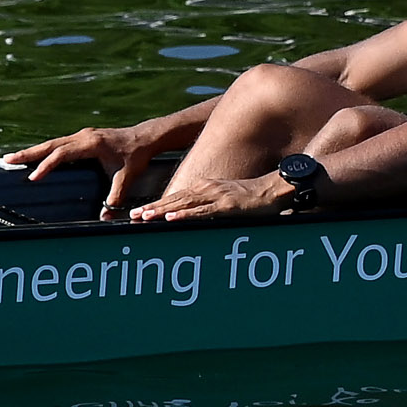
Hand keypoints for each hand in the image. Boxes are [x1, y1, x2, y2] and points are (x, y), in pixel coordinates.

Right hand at [4, 125, 158, 210]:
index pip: (62, 154)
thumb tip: (106, 217)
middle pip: (50, 145)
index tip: (33, 178)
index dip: (46, 166)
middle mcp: (83, 136)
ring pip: (52, 144)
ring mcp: (81, 136)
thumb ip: (116, 196)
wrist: (144, 137)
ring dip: (33, 151)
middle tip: (7, 160)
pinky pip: (58, 145)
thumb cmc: (136, 155)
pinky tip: (33, 158)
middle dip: (28, 153)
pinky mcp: (81, 138)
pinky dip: (44, 151)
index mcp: (91, 143)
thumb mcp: (128, 176)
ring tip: (13, 158)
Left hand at [129, 174, 287, 221]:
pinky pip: (202, 211)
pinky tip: (170, 218)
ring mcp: (216, 196)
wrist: (274, 190)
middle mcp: (206, 189)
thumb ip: (209, 208)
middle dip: (151, 208)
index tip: (137, 213)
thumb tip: (193, 219)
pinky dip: (184, 214)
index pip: (175, 197)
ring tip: (143, 217)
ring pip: (182, 204)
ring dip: (161, 211)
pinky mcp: (227, 205)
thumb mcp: (225, 202)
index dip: (155, 205)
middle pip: (173, 199)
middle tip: (131, 217)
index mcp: (204, 188)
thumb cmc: (252, 199)